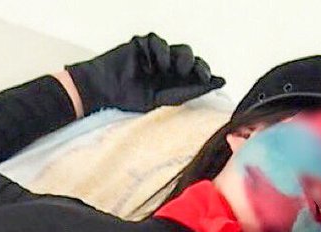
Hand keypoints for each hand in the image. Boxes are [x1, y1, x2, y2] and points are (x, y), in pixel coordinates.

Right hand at [65, 33, 224, 115]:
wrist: (102, 90)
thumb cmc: (127, 98)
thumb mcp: (160, 100)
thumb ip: (187, 91)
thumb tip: (218, 83)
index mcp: (171, 82)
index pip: (195, 75)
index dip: (206, 76)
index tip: (219, 80)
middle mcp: (166, 67)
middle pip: (191, 60)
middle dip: (198, 67)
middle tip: (200, 75)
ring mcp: (155, 54)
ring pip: (180, 50)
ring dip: (182, 59)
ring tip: (173, 70)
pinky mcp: (143, 43)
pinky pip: (159, 42)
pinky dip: (161, 52)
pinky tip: (153, 66)